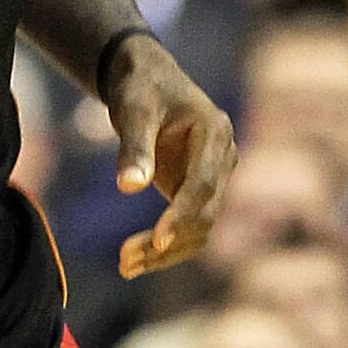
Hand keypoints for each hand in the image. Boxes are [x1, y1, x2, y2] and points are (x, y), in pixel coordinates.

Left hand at [105, 39, 236, 276]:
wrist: (146, 81)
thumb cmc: (141, 88)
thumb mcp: (133, 109)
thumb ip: (133, 146)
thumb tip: (129, 187)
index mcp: (216, 133)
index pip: (204, 185)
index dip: (182, 215)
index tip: (157, 241)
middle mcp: (223, 159)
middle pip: (205, 214)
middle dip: (168, 242)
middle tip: (124, 261)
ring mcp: (214, 178)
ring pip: (199, 229)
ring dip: (166, 253)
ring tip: (125, 267)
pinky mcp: (197, 192)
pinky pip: (187, 228)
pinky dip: (164, 248)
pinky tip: (134, 261)